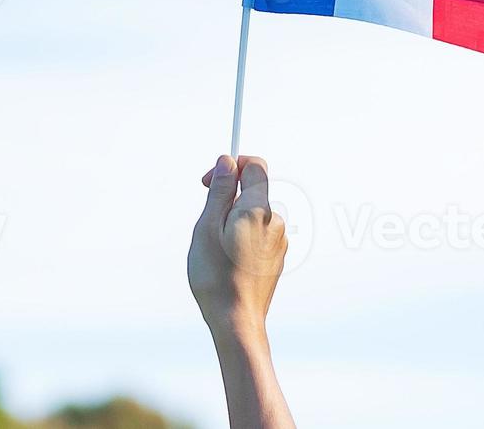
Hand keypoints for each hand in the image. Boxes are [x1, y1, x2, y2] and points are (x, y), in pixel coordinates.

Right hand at [190, 155, 296, 428]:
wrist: (236, 322)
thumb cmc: (216, 275)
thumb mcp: (206, 227)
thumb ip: (219, 191)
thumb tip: (227, 161)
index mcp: (258, 209)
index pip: (255, 166)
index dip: (232, 165)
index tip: (209, 181)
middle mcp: (275, 222)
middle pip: (252, 192)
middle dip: (226, 198)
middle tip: (204, 223)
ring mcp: (279, 242)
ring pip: (252, 216)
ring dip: (232, 221)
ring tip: (212, 249)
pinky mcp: (276, 260)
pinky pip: (257, 236)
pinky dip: (240, 239)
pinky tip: (226, 262)